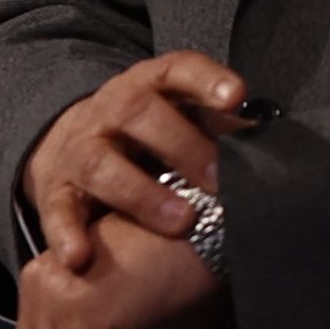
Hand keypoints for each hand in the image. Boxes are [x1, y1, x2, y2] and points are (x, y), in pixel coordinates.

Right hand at [23, 51, 264, 274]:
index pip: (178, 70)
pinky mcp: (55, 190)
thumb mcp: (181, 119)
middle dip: (183, 147)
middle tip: (219, 182)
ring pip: (103, 165)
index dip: (207, 80)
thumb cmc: (148, 136)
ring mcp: (80, 149)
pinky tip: (80, 258)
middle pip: (141, 116)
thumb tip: (274, 148)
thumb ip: (220, 129)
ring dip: (142, 195)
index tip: (236, 95)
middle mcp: (111, 111)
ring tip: (180, 221)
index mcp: (149, 86)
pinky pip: (58, 211)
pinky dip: (66, 235)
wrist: (70, 146)